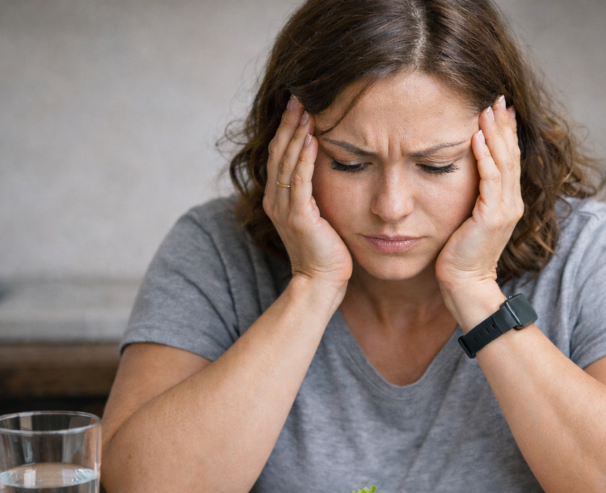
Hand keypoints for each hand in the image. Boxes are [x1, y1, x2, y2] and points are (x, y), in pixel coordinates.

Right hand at [262, 96, 351, 288]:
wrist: (321, 283)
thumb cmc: (327, 252)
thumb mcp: (319, 216)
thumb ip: (316, 193)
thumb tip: (328, 168)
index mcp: (279, 199)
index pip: (280, 155)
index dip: (287, 129)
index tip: (299, 104)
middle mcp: (276, 200)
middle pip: (279, 152)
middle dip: (289, 123)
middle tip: (299, 95)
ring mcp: (285, 209)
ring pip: (287, 162)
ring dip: (296, 134)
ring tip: (306, 110)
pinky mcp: (299, 217)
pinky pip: (300, 181)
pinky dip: (304, 159)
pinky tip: (313, 139)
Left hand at [435, 96, 523, 293]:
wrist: (465, 284)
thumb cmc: (460, 255)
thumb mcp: (468, 219)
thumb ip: (472, 197)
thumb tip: (461, 175)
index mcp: (507, 202)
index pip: (510, 159)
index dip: (506, 132)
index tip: (499, 108)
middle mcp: (511, 202)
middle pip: (511, 154)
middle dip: (503, 125)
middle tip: (496, 98)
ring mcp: (505, 209)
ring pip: (503, 162)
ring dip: (495, 134)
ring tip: (486, 109)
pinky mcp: (492, 217)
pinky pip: (490, 180)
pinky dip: (485, 157)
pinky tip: (476, 137)